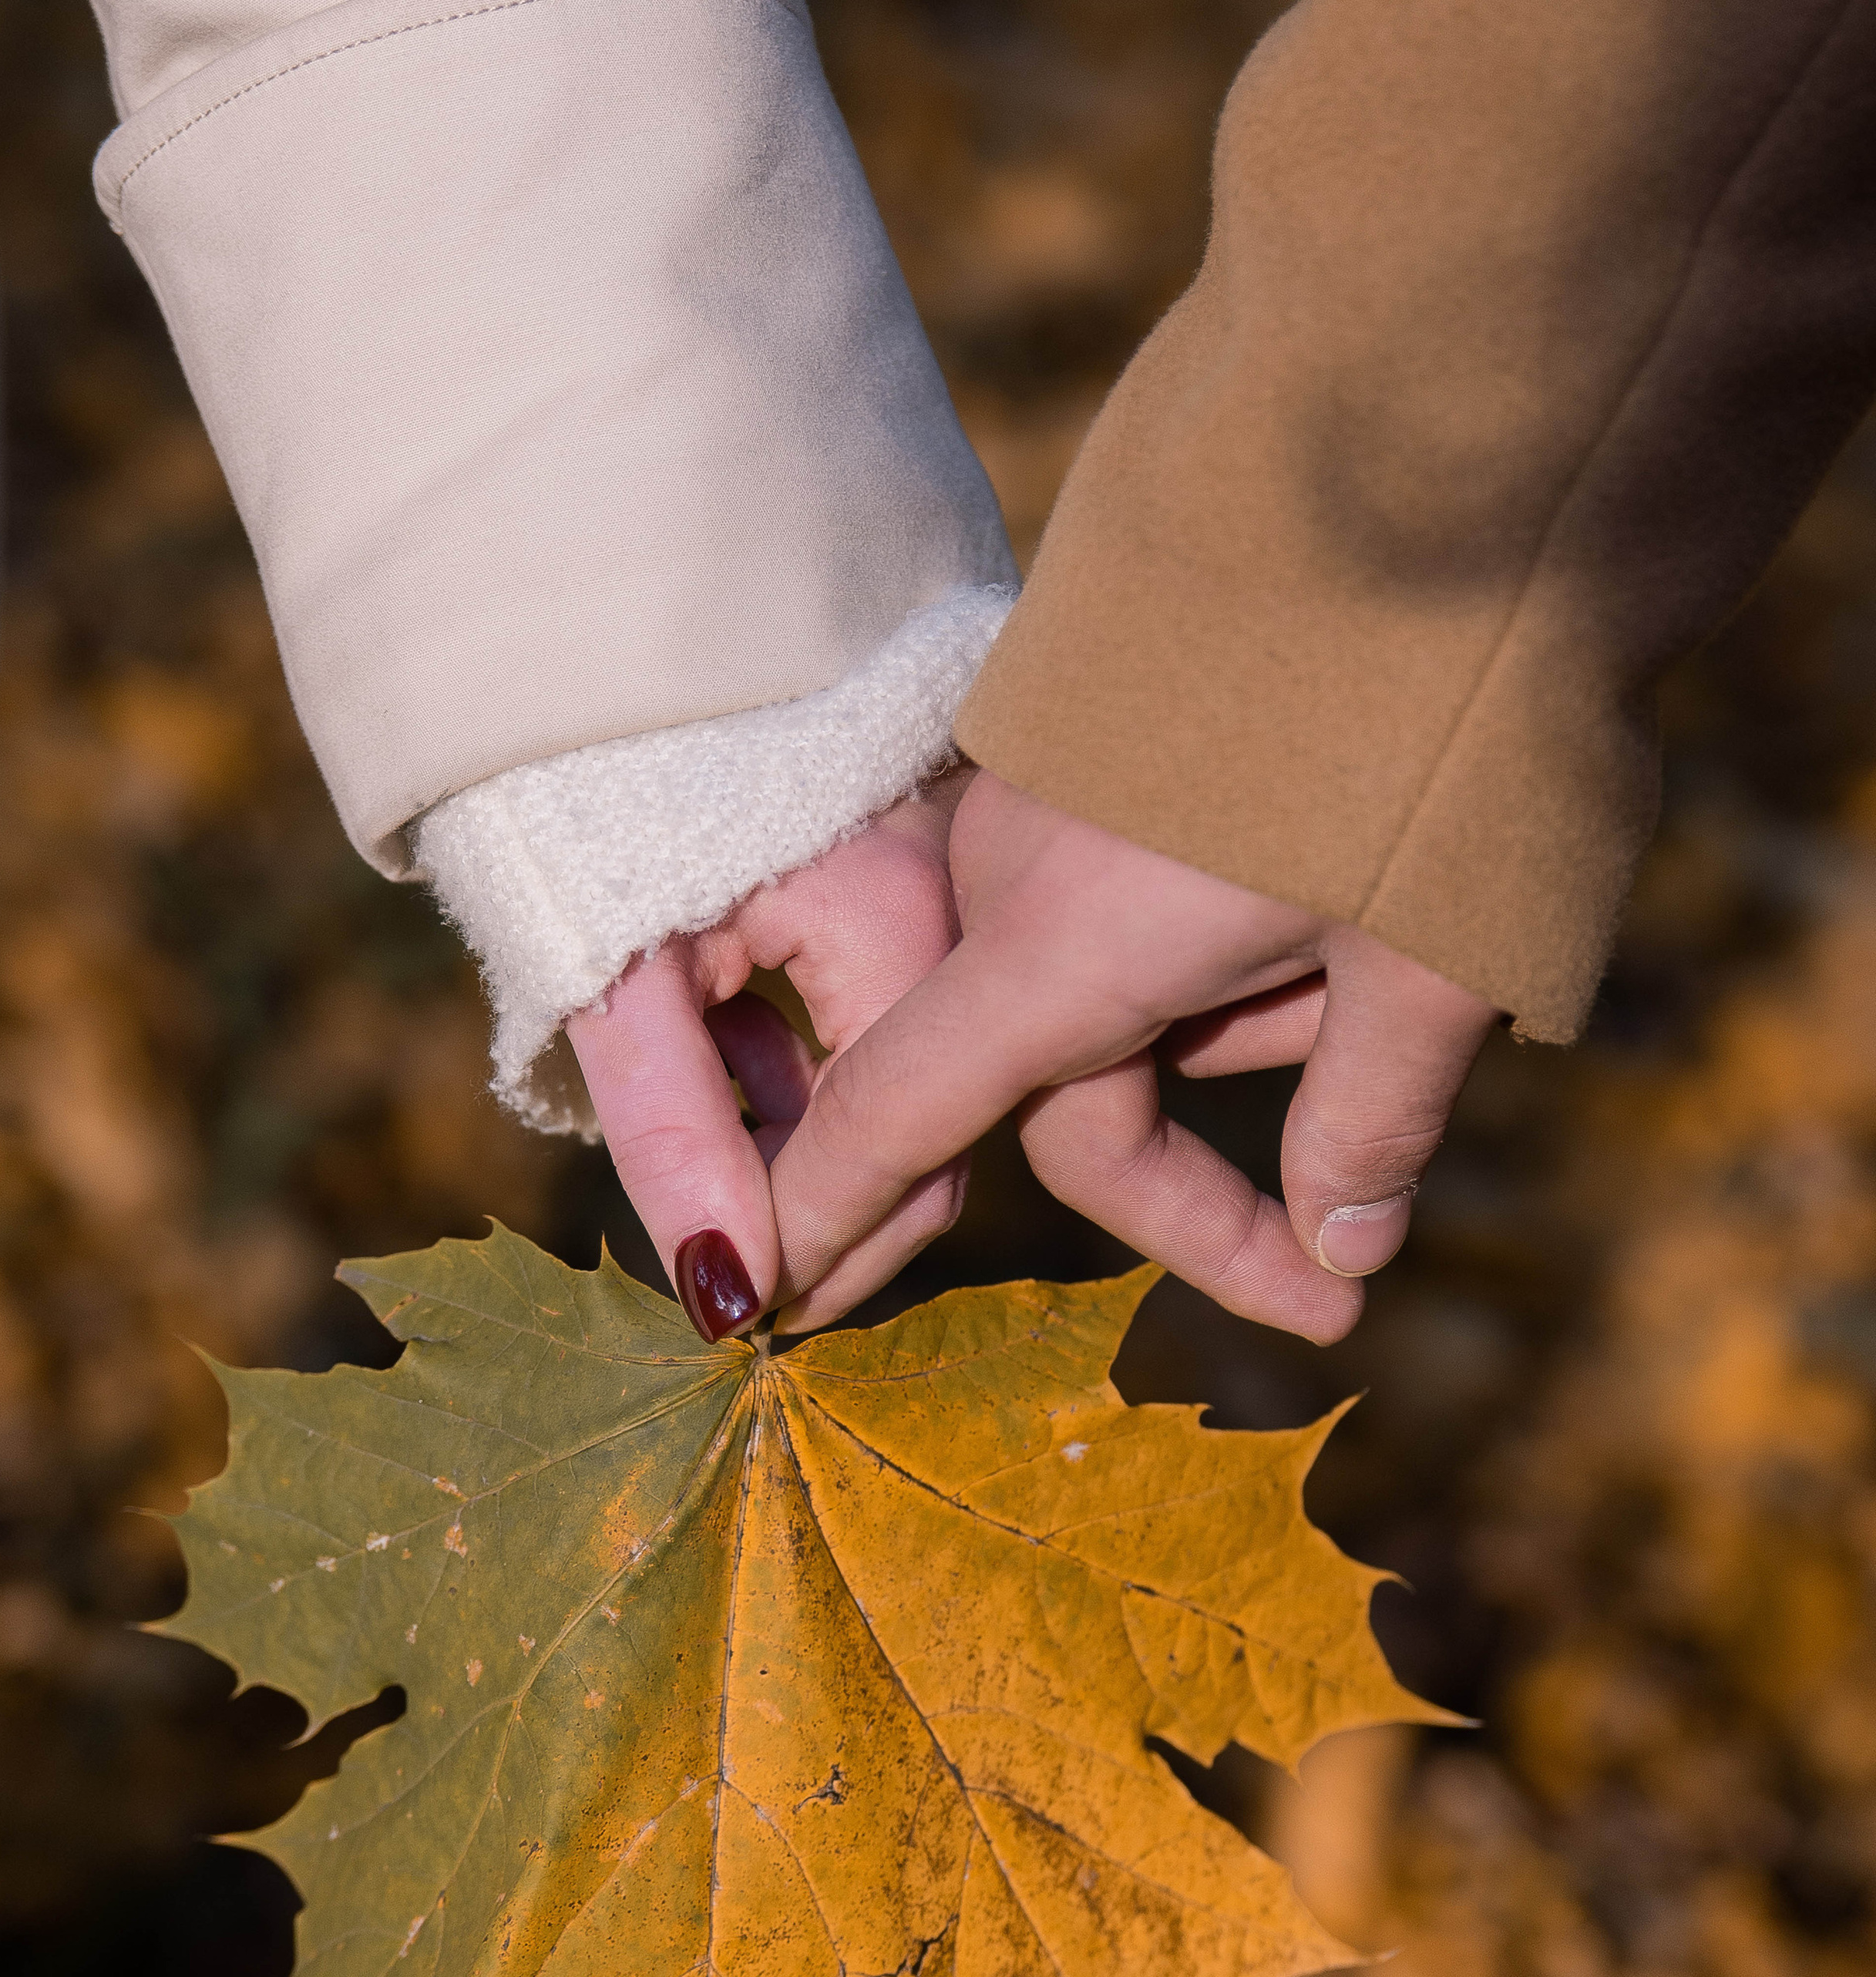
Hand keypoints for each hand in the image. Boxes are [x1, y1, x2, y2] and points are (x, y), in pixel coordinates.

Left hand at [566, 780, 973, 1339]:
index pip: (908, 1157)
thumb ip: (676, 1138)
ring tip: (708, 1162)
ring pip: (898, 1082)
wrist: (578, 648)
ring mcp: (937, 896)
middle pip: (926, 1130)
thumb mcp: (616, 981)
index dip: (826, 1257)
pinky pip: (878, 1018)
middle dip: (825, 1213)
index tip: (748, 1319)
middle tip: (730, 1279)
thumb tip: (729, 1297)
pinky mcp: (899, 888)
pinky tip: (724, 1061)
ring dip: (804, 1143)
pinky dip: (803, 1070)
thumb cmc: (589, 800)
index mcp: (904, 927)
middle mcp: (954, 914)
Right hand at [769, 771, 1498, 1342]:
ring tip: (1394, 975)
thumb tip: (1343, 1249)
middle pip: (1055, 1084)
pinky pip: (1136, 890)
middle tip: (1339, 1270)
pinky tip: (1353, 892)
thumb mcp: (1433, 961)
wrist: (1447, 426)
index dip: (830, 1220)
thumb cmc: (1436, 716)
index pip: (897, 1121)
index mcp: (1056, 945)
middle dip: (1196, 1174)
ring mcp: (1058, 794)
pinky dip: (1232, 939)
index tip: (769, 1309)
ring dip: (1239, 1032)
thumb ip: (1368, 1123)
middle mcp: (1020, 874)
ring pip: (1116, 988)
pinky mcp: (1108, 728)